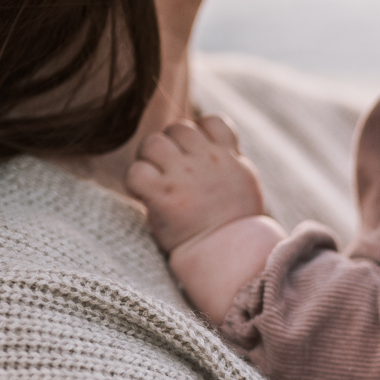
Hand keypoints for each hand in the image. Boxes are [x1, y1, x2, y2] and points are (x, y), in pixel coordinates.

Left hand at [125, 114, 266, 251]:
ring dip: (149, 159)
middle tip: (168, 172)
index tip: (194, 155)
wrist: (230, 258)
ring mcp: (184, 176)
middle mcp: (207, 160)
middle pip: (177, 128)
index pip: (211, 121)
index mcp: (228, 156)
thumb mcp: (244, 181)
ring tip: (155, 181)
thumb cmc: (235, 225)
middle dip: (169, 146)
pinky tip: (144, 195)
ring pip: (153, 143)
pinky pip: (136, 171)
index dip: (198, 132)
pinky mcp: (163, 196)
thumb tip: (217, 144)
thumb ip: (229, 158)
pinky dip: (135, 181)